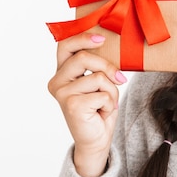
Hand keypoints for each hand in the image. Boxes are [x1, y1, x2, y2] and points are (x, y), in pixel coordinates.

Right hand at [47, 33, 126, 176]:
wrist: (97, 138)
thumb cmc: (99, 108)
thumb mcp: (99, 82)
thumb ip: (97, 66)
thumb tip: (107, 45)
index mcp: (62, 72)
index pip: (65, 46)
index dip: (82, 38)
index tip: (101, 39)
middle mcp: (57, 81)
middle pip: (84, 57)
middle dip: (107, 66)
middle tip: (119, 79)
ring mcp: (62, 93)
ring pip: (98, 77)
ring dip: (111, 91)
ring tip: (106, 103)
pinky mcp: (72, 105)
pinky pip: (102, 93)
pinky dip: (110, 102)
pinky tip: (102, 112)